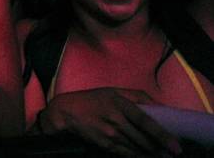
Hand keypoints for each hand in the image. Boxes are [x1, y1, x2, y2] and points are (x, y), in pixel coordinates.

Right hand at [38, 88, 180, 156]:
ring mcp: (109, 133)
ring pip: (137, 148)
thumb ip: (137, 96)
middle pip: (143, 139)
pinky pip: (126, 153)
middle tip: (173, 153)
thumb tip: (159, 106)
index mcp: (119, 103)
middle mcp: (115, 119)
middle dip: (160, 148)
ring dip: (151, 154)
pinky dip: (137, 156)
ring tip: (163, 156)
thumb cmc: (92, 99)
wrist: (66, 112)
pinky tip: (145, 156)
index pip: (145, 121)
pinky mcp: (104, 144)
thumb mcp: (113, 91)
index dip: (162, 135)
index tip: (175, 146)